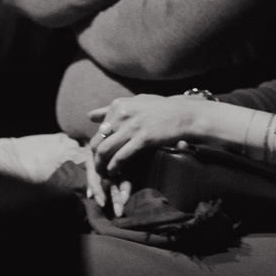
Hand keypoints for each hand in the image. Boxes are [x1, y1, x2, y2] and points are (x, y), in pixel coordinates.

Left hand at [86, 93, 223, 171]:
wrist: (185, 115)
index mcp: (119, 105)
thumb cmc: (163, 109)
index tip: (101, 155)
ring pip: (105, 150)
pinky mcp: (143, 139)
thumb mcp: (137, 103)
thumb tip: (89, 115)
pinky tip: (116, 173)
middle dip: (96, 157)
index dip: (97, 145)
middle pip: (98, 140)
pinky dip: (115, 167)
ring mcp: (132, 126)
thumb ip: (111, 110)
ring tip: (105, 173)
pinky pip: (121, 157)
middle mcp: (122, 114)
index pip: (98, 129)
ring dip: (102, 165)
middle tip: (99, 168)